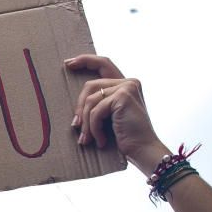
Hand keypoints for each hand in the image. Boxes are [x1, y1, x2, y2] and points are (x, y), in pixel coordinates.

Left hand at [64, 54, 168, 175]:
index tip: (68, 64)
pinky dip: (94, 128)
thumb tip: (75, 105)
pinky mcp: (123, 97)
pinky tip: (100, 141)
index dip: (85, 60)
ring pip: (91, 100)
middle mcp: (129, 82)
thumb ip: (99, 103)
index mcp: (127, 84)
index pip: (103, 63)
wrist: (143, 151)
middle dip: (80, 106)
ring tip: (87, 139)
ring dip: (86, 122)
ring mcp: (127, 88)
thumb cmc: (126, 137)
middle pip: (91, 85)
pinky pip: (96, 111)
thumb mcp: (110, 116)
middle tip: (75, 125)